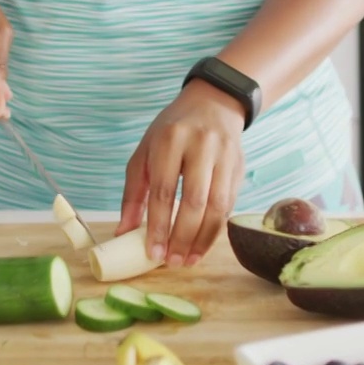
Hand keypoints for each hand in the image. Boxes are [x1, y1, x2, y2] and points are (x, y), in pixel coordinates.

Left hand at [118, 79, 246, 267]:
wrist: (214, 102)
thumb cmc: (172, 131)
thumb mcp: (145, 152)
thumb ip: (134, 193)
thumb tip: (123, 232)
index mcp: (171, 140)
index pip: (164, 190)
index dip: (159, 225)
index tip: (153, 253)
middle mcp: (201, 146)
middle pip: (194, 201)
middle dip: (182, 237)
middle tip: (172, 262)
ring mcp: (225, 156)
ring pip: (217, 207)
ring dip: (202, 239)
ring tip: (188, 260)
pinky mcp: (240, 167)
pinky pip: (229, 205)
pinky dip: (216, 229)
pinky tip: (202, 245)